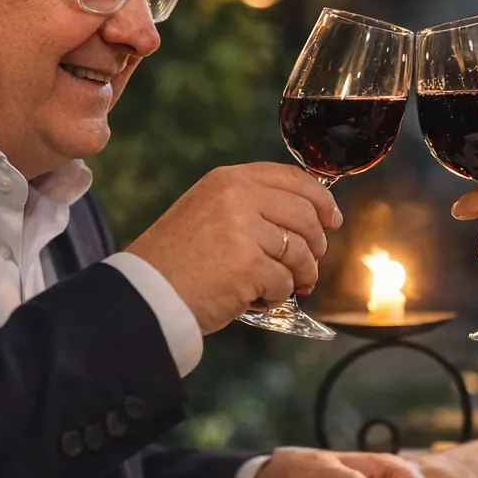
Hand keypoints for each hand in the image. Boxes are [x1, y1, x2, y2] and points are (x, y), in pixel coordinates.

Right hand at [127, 163, 340, 333]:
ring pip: (300, 250)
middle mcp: (237, 197)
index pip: (292, 178)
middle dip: (316, 243)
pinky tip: (257, 298)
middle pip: (305, 214)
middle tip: (310, 264)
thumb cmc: (175, 261)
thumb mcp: (207, 212)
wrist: (145, 293)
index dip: (320, 199)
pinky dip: (277, 295)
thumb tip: (306, 220)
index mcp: (228, 180)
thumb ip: (250, 207)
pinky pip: (284, 281)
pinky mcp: (248, 265)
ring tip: (286, 286)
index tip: (332, 218)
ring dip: (300, 274)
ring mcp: (244, 230)